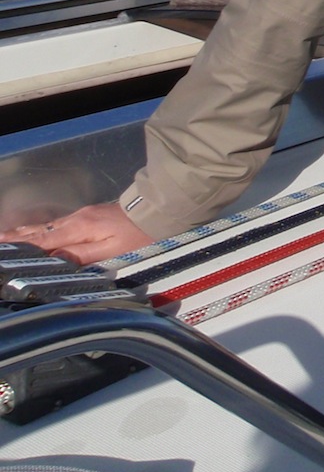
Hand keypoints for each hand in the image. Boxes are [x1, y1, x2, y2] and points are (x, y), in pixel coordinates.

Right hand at [0, 202, 154, 265]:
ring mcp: (82, 216)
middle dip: (15, 238)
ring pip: (47, 226)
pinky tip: (34, 233)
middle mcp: (76, 219)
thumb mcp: (112, 251)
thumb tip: (52, 261)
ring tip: (5, 238)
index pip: (42, 241)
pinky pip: (57, 224)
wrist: (159, 210)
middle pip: (39, 232)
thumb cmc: (140, 235)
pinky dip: (40, 230)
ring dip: (25, 233)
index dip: (19, 247)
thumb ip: (81, 257)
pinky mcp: (89, 216)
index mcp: (79, 229)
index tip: (1, 248)